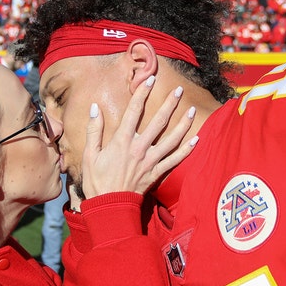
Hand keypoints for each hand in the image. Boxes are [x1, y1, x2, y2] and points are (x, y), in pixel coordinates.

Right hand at [81, 75, 197, 197]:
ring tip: (192, 111)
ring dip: (183, 124)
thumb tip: (94, 107)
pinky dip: (187, 150)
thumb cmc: (96, 181)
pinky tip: (196, 140)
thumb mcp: (90, 155)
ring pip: (172, 139)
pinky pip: (175, 160)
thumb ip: (94, 130)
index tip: (150, 79)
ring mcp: (151, 161)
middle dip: (170, 104)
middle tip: (179, 90)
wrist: (110, 206)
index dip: (142, 93)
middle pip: (158, 121)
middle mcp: (140, 148)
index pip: (134, 111)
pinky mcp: (156, 173)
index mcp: (122, 140)